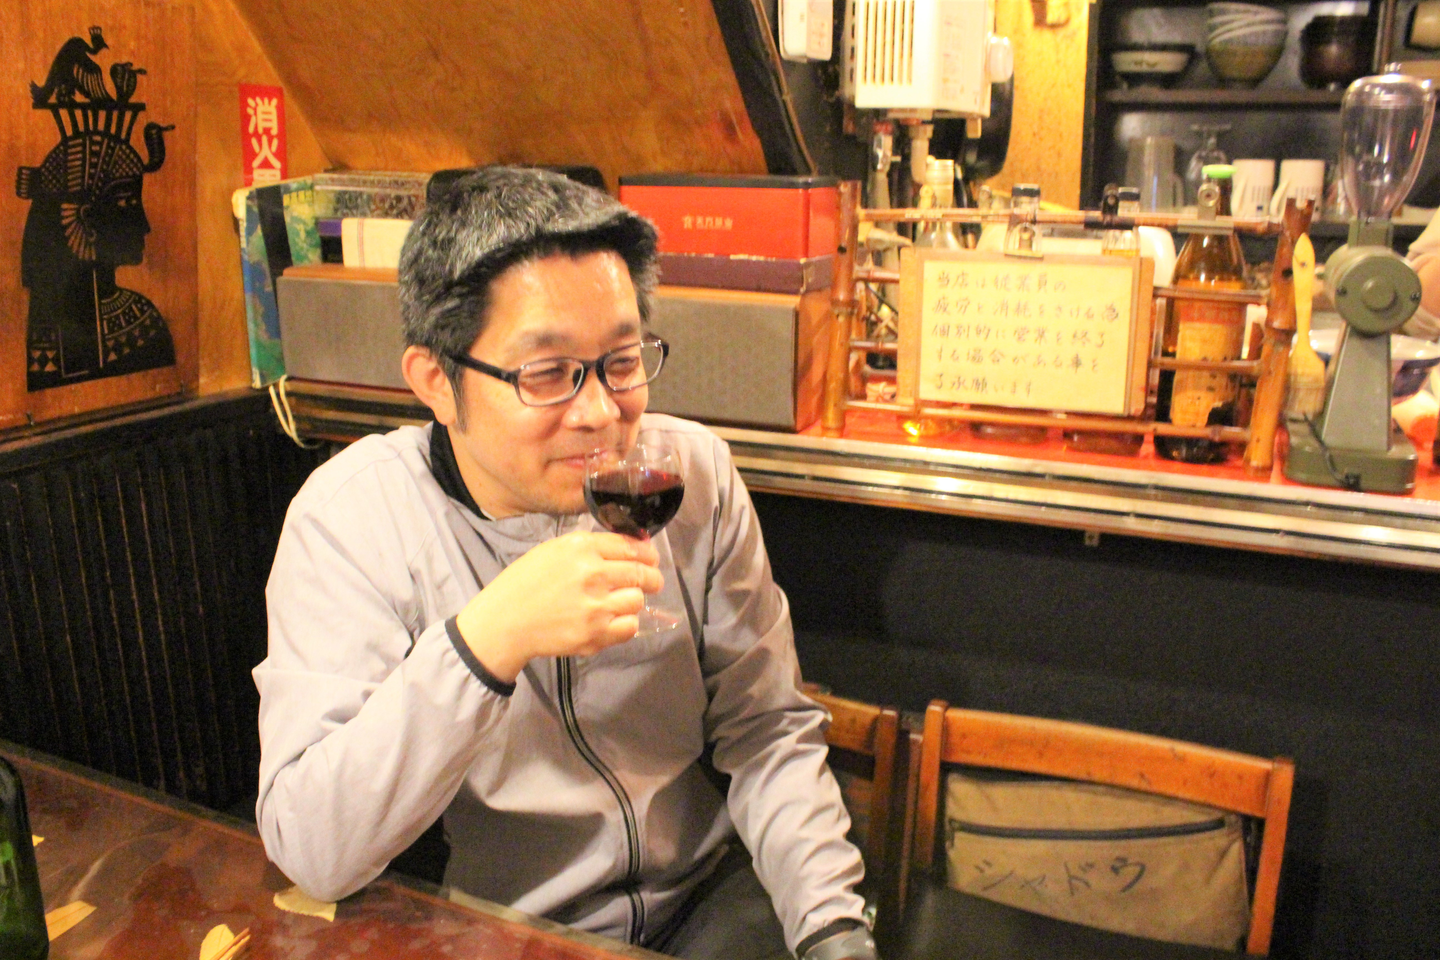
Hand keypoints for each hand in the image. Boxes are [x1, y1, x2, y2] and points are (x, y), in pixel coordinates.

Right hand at [454, 530, 661, 682]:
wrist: (505, 621)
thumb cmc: (527, 581)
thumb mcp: (555, 549)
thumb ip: (592, 546)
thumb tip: (634, 545)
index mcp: (581, 547)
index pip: (632, 546)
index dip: (648, 553)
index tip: (651, 559)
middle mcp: (592, 574)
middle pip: (642, 573)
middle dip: (652, 577)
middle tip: (651, 582)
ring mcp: (595, 606)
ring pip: (638, 600)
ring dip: (634, 601)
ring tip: (621, 602)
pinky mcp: (594, 635)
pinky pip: (630, 627)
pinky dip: (626, 624)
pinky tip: (613, 620)